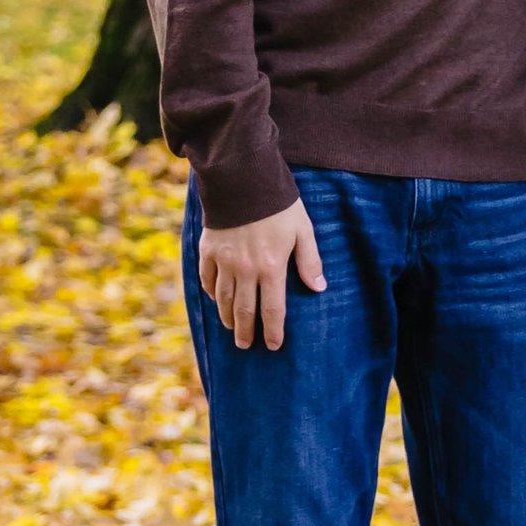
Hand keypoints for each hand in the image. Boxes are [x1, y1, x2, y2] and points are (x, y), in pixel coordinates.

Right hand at [199, 197, 324, 349]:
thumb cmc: (278, 204)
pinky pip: (207, 279)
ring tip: (232, 329)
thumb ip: (310, 260)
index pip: (272, 310)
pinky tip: (216, 299)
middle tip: (246, 346)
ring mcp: (224, 261)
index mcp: (271, 267)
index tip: (272, 346)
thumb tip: (318, 288)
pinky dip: (211, 292)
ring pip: (223, 299)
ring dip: (227, 317)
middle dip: (246, 332)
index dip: (272, 331)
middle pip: (244, 311)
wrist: (243, 179)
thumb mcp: (303, 229)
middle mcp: (245, 270)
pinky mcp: (208, 250)